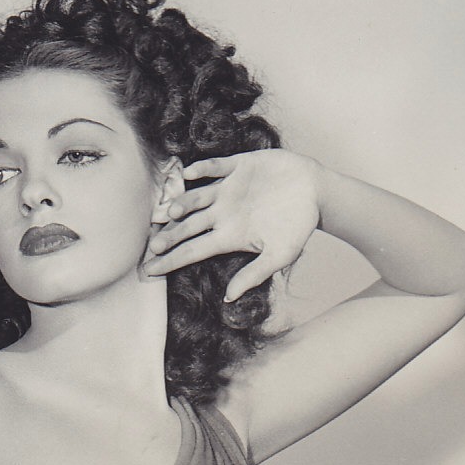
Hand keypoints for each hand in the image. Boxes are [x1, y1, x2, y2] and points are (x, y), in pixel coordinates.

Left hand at [144, 150, 322, 301]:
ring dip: (184, 202)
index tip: (149, 270)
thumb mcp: (279, 255)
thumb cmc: (298, 226)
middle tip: (153, 244)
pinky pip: (215, 166)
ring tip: (172, 211)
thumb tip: (228, 298)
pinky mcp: (239, 166)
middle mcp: (222, 213)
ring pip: (197, 197)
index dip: (171, 260)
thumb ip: (254, 274)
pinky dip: (202, 169)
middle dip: (170, 235)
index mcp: (228, 236)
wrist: (315, 191)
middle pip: (188, 226)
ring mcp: (228, 189)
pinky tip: (189, 174)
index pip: (193, 250)